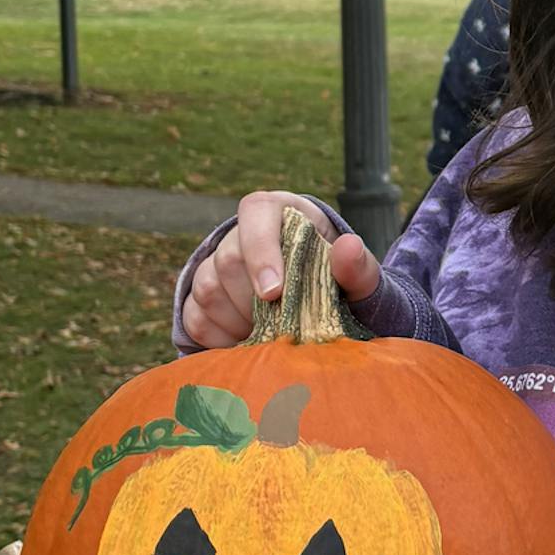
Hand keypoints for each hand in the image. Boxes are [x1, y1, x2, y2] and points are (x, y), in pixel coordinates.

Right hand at [182, 190, 383, 348]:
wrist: (321, 306)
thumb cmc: (340, 283)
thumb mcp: (359, 277)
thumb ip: (359, 267)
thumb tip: (349, 248)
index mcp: (280, 211)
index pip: (256, 213)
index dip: (261, 253)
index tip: (274, 293)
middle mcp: (240, 232)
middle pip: (228, 260)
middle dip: (256, 301)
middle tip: (284, 324)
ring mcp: (214, 263)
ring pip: (208, 289)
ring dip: (239, 321)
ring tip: (271, 333)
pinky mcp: (200, 296)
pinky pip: (195, 317)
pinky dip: (220, 338)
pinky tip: (247, 342)